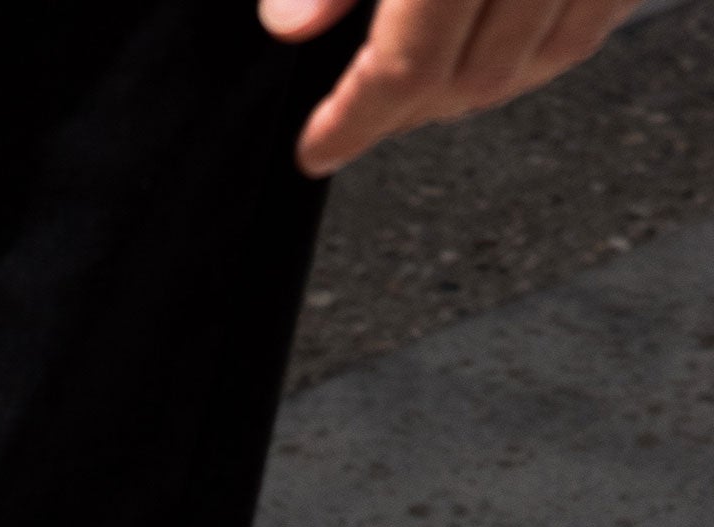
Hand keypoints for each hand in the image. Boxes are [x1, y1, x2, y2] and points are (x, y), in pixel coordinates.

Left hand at [263, 0, 643, 175]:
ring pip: (542, 59)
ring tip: (418, 94)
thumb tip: (291, 24)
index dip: (353, 121)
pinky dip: (540, 46)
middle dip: (406, 112)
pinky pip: (590, 21)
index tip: (317, 150)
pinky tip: (494, 47)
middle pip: (474, 78)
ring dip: (475, 89)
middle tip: (358, 118)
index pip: (406, 69)